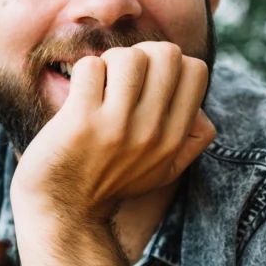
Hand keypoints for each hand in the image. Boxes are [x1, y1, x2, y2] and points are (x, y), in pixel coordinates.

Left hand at [11, 41, 215, 221]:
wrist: (63, 211)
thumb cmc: (109, 182)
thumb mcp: (163, 171)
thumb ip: (190, 142)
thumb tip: (201, 110)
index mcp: (173, 139)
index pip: (196, 70)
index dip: (171, 63)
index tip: (148, 80)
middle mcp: (151, 132)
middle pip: (167, 54)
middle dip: (141, 54)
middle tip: (121, 77)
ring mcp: (116, 126)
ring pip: (129, 56)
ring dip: (110, 61)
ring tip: (100, 83)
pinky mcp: (81, 121)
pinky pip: (90, 66)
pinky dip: (83, 72)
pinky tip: (79, 93)